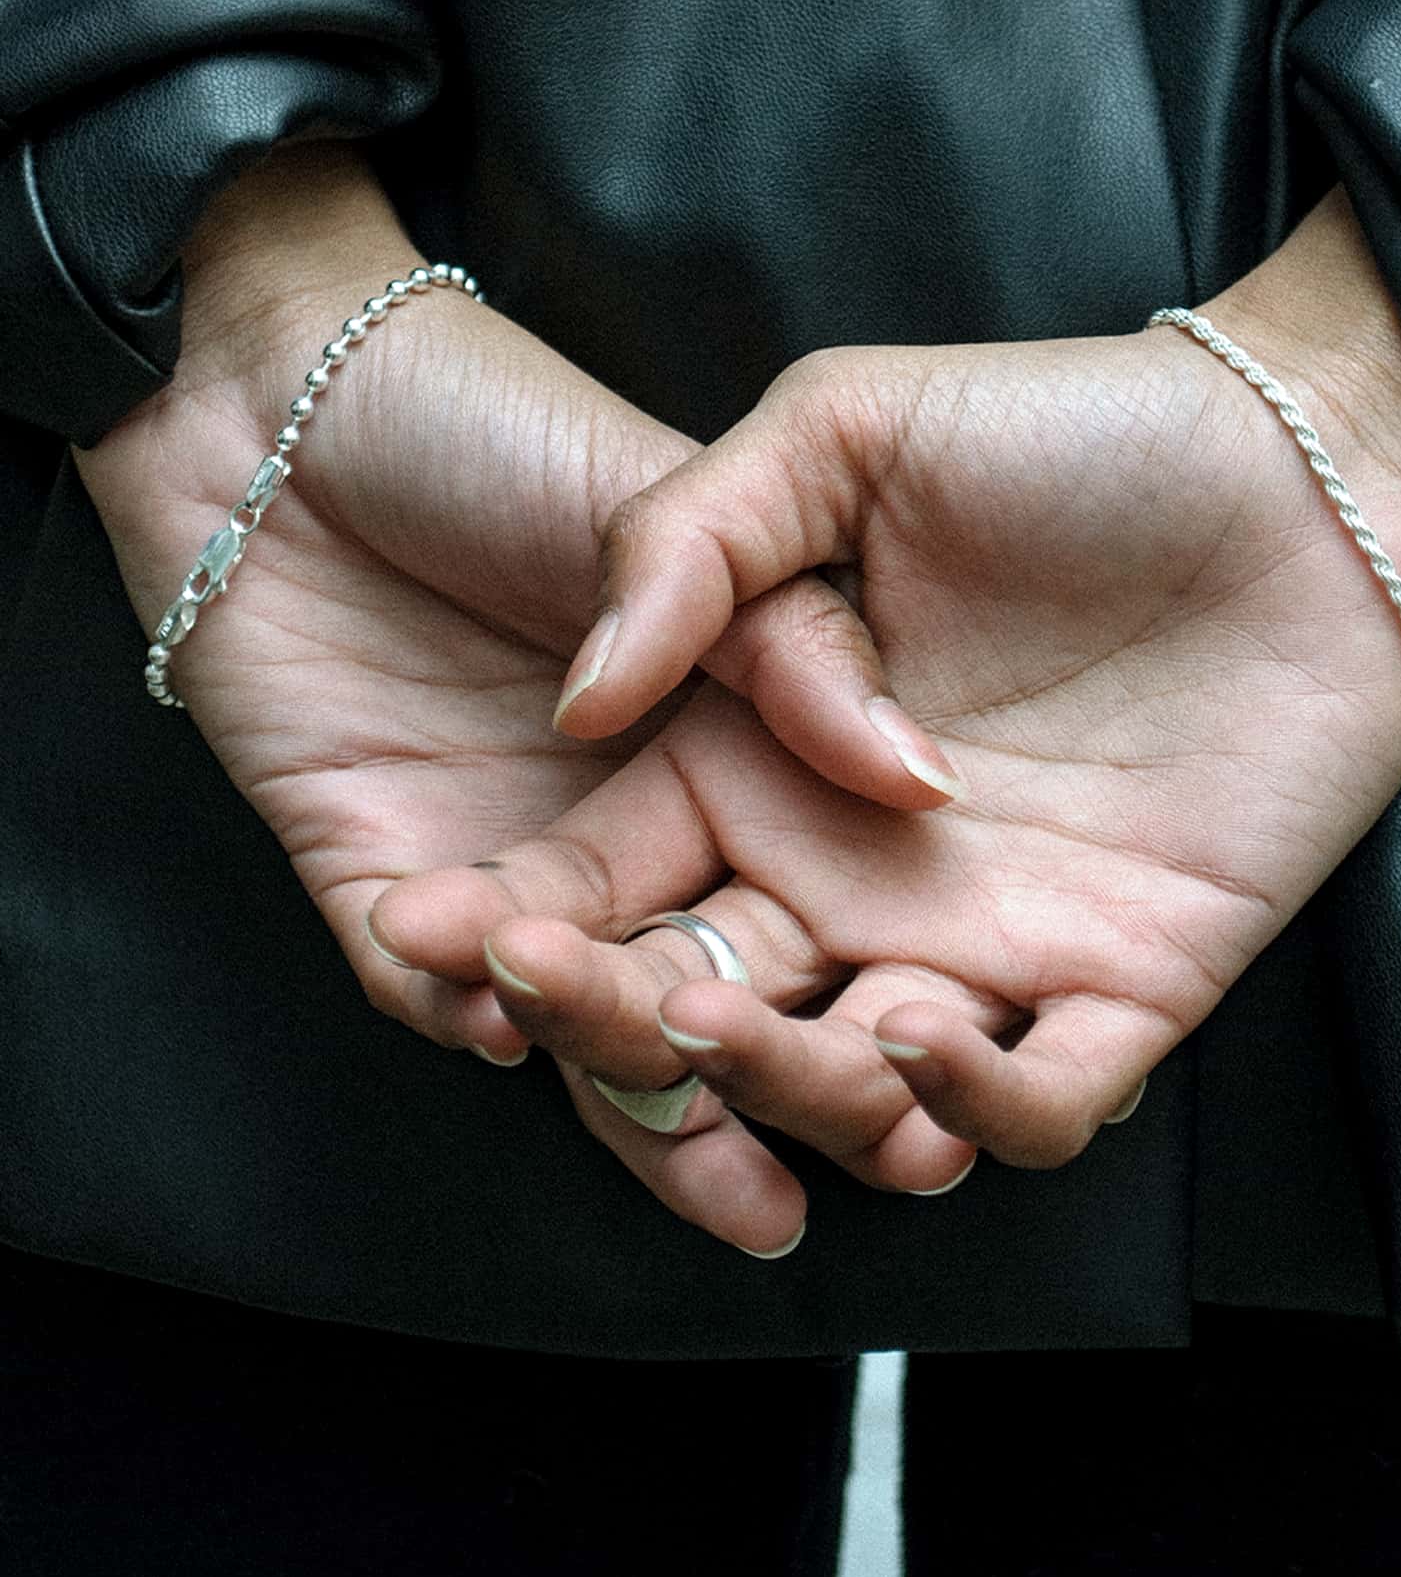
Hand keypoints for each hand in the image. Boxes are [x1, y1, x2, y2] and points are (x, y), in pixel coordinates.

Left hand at [73, 140, 935, 1090]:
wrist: (293, 399)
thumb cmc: (503, 428)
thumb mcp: (678, 520)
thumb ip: (799, 648)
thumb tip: (922, 784)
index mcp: (713, 751)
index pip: (795, 904)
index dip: (859, 999)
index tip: (931, 1084)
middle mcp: (618, 824)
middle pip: (700, 989)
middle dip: (761, 1096)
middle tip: (828, 1173)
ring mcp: (498, 857)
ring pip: (568, 1023)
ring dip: (632, 1105)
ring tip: (714, 1177)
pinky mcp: (371, 872)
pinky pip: (418, 984)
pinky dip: (458, 1014)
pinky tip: (506, 1030)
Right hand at [379, 189, 1400, 1244]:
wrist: (1303, 468)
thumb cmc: (1069, 431)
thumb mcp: (844, 431)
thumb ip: (692, 544)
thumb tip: (578, 702)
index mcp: (766, 759)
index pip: (614, 876)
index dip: (521, 915)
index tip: (436, 928)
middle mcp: (858, 869)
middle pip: (706, 1002)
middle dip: (618, 1026)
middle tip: (562, 1001)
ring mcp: (990, 934)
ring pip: (856, 1083)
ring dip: (784, 1088)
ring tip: (724, 1030)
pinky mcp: (1127, 981)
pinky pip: (1040, 1098)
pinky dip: (977, 1104)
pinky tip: (920, 1035)